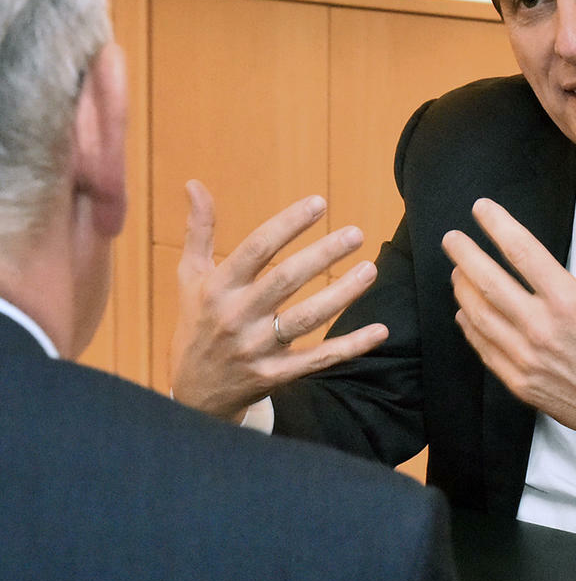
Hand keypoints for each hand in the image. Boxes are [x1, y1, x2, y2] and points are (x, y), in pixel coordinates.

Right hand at [170, 179, 388, 421]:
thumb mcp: (190, 278)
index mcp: (218, 288)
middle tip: (355, 234)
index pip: (256, 248)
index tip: (319, 203)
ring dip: (342, 294)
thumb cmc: (197, 324)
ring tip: (370, 270)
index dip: (288, 224)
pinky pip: (318, 359)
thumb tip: (195, 184)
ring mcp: (257, 348)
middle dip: (322, 255)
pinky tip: (379, 331)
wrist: (190, 395)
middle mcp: (237, 316)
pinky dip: (350, 347)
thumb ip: (199, 231)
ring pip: (306, 318)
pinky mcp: (274, 375)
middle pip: (285, 280)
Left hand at [442, 198, 575, 490]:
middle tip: (451, 237)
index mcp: (569, 302)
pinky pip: (484, 348)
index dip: (498, 226)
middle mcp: (541, 329)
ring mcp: (526, 358)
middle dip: (465, 254)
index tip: (481, 209)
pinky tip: (466, 311)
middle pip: (488, 282)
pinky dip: (470, 326)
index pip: (523, 252)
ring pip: (479, 315)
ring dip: (463, 288)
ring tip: (456, 270)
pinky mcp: (520, 382)